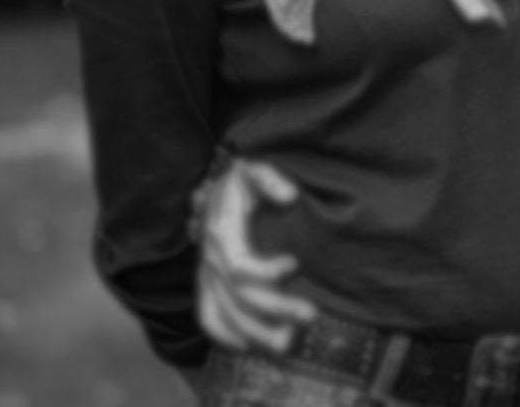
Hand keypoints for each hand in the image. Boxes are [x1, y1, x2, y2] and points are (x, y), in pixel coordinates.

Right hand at [195, 157, 318, 352]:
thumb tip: (291, 196)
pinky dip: (225, 337)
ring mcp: (207, 278)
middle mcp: (210, 262)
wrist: (215, 190)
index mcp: (222, 236)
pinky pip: (208, 319)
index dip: (267, 272)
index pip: (239, 268)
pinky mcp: (208, 288)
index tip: (295, 263)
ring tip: (289, 344)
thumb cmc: (240, 183)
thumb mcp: (252, 171)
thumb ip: (270, 179)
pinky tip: (250, 348)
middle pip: (240, 298)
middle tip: (312, 314)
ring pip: (226, 316)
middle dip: (276, 309)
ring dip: (256, 334)